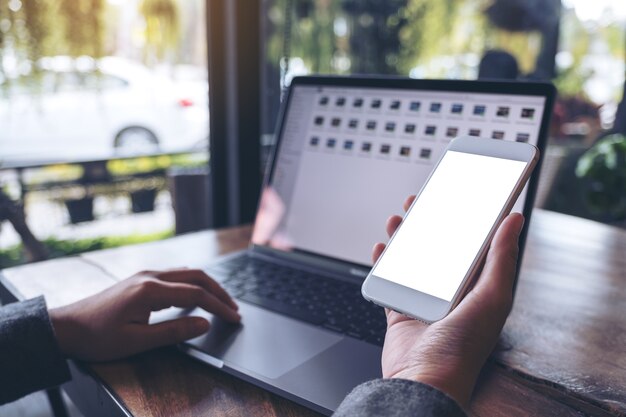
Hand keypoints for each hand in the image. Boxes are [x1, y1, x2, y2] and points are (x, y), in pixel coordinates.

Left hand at [49, 269, 239, 361]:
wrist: (65, 327)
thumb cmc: (97, 337)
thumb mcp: (136, 342)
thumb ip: (174, 332)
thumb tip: (205, 324)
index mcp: (150, 290)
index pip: (196, 294)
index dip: (219, 306)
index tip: (234, 319)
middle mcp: (150, 276)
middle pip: (197, 276)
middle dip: (220, 292)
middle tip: (235, 309)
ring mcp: (145, 275)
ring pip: (187, 273)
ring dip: (208, 286)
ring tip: (222, 302)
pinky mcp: (141, 279)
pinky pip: (176, 276)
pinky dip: (194, 284)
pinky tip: (198, 296)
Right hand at [374, 196, 523, 406]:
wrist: (423, 381)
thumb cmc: (461, 348)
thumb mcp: (491, 298)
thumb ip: (500, 258)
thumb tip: (514, 220)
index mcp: (477, 288)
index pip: (472, 244)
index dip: (465, 218)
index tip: (457, 195)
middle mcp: (451, 292)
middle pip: (438, 247)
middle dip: (429, 222)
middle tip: (421, 200)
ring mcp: (424, 300)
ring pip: (412, 258)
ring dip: (404, 237)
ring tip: (398, 219)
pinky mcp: (400, 309)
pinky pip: (390, 279)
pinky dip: (383, 262)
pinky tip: (381, 248)